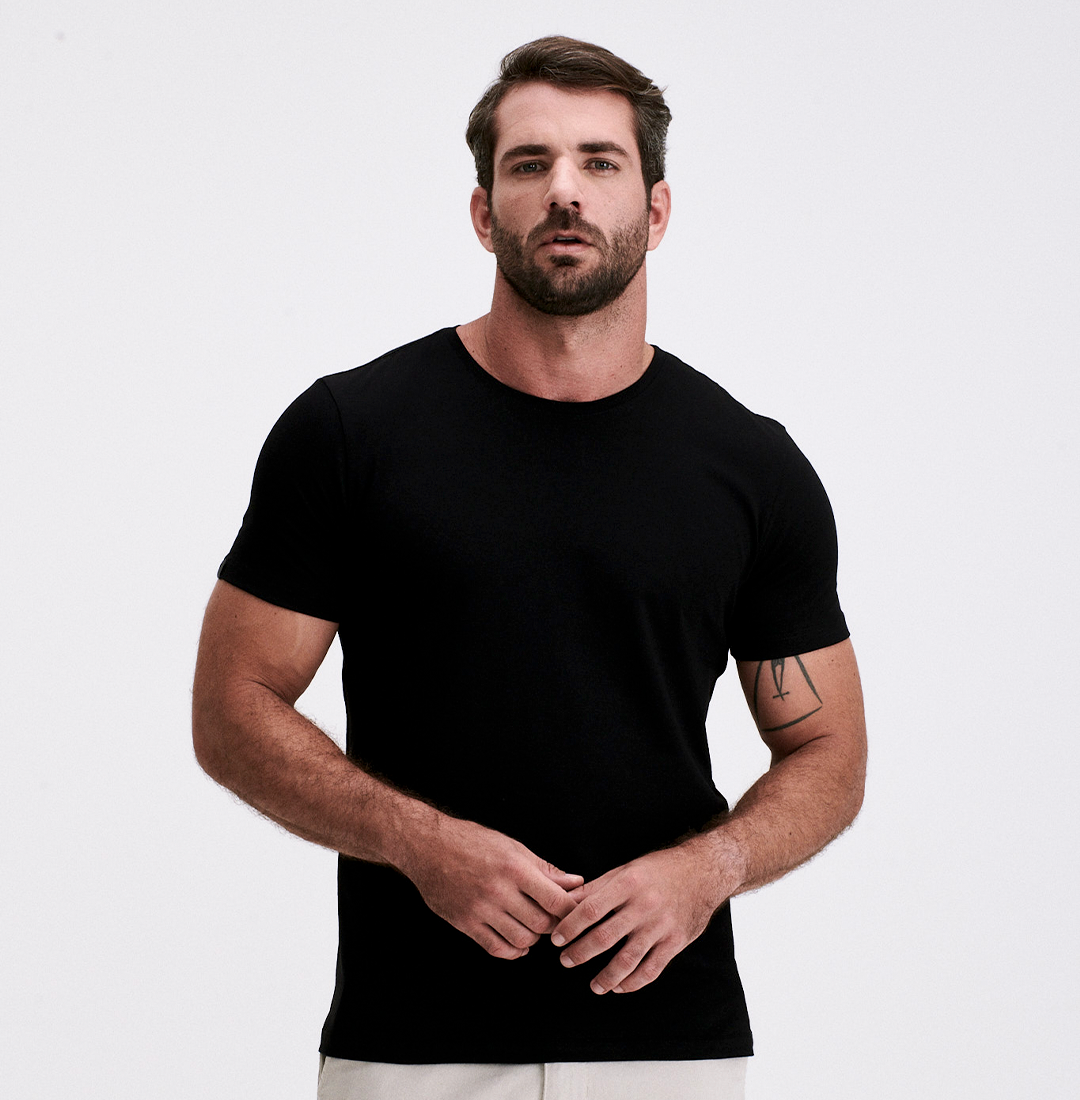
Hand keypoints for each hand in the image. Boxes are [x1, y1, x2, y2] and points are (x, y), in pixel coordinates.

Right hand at [400, 815, 583, 959]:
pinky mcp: (465, 923)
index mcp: (514, 868)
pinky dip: (514, 951)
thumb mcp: (512, 847)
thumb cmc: (473, 842)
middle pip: (542, 924)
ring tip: (532, 926)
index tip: (577, 912)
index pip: (555, 900)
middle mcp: (498, 891)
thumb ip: (544, 868)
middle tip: (552, 918)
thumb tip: (575, 883)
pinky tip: (517, 942)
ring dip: (534, 938)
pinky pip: (497, 949)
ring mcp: (480, 910)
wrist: (428, 847)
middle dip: (553, 925)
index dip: (572, 911)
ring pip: (522, 940)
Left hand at [549, 837, 730, 993]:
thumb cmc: (659, 869)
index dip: (570, 926)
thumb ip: (596, 887)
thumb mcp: (626, 869)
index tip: (556, 939)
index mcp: (628, 883)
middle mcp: (644, 905)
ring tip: (593, 986)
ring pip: (627, 959)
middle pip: (605, 936)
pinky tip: (619, 987)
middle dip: (581, 953)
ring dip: (606, 977)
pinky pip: (651, 969)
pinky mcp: (676, 942)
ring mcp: (661, 925)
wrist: (704, 872)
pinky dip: (633, 983)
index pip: (590, 908)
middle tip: (566, 961)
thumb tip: (564, 900)